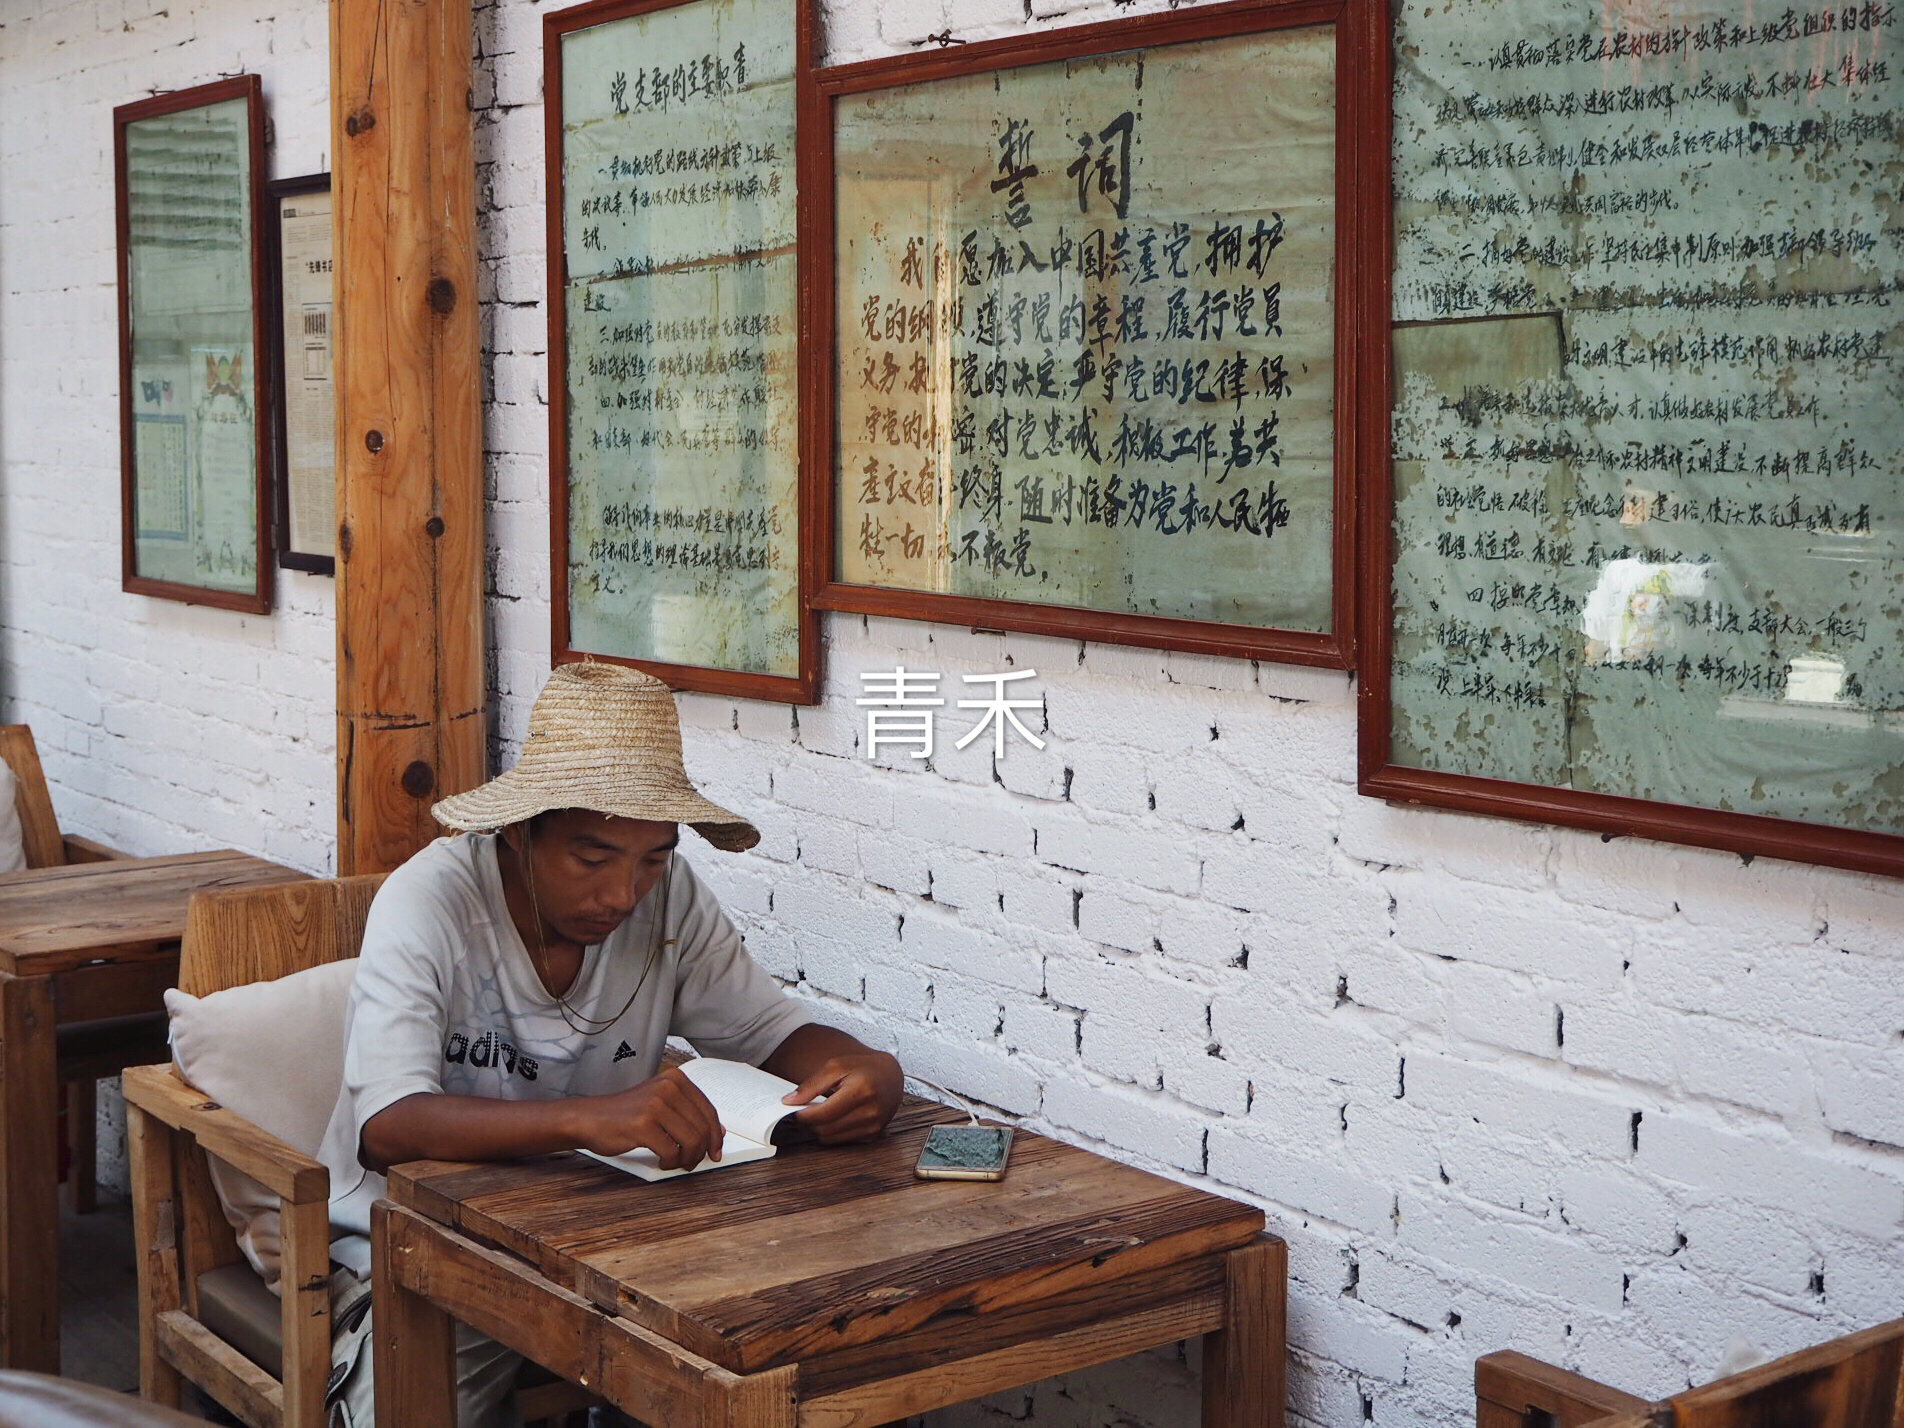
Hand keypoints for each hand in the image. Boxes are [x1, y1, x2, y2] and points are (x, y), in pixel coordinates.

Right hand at [573, 1067, 723, 1169]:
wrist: (590, 1119)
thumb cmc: (627, 1114)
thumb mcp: (661, 1102)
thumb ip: (688, 1112)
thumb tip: (718, 1132)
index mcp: (676, 1079)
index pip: (708, 1110)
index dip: (715, 1135)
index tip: (715, 1151)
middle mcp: (668, 1087)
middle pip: (702, 1127)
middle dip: (702, 1151)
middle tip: (693, 1162)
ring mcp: (655, 1105)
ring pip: (692, 1141)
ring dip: (687, 1159)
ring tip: (676, 1163)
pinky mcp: (643, 1125)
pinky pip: (672, 1152)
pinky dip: (671, 1163)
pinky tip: (662, 1162)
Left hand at [781, 1049, 902, 1143]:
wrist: (890, 1077)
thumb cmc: (862, 1068)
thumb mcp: (836, 1066)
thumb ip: (812, 1084)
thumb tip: (789, 1101)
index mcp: (861, 1090)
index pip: (823, 1114)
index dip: (802, 1115)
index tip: (792, 1109)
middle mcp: (871, 1111)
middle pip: (825, 1129)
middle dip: (808, 1123)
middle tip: (802, 1110)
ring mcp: (873, 1126)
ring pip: (831, 1138)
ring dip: (818, 1128)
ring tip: (817, 1113)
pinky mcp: (873, 1135)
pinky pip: (841, 1140)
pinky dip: (831, 1131)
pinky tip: (832, 1118)